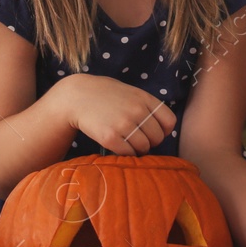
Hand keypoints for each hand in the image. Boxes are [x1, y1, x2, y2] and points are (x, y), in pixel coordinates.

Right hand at [51, 74, 176, 153]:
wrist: (76, 97)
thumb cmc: (105, 94)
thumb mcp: (130, 92)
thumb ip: (146, 105)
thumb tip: (163, 128)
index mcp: (144, 98)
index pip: (169, 122)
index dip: (164, 131)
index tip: (154, 133)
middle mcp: (136, 111)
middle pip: (157, 138)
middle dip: (149, 142)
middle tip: (137, 140)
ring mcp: (123, 124)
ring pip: (144, 148)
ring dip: (137, 149)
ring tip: (127, 143)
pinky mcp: (110, 137)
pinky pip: (128, 153)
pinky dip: (125, 153)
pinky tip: (118, 146)